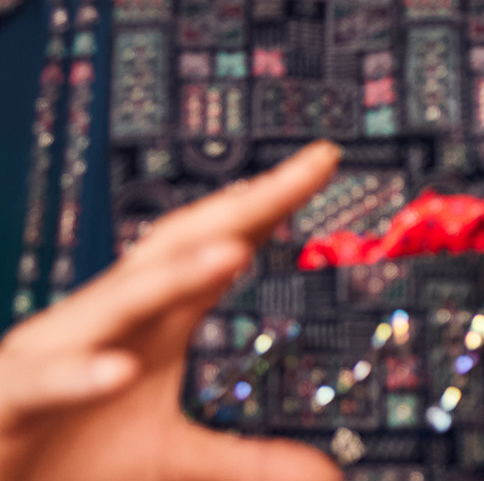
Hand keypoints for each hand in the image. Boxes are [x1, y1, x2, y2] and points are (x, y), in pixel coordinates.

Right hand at [0, 141, 342, 480]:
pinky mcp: (11, 400)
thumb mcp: (170, 459)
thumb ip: (247, 462)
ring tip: (232, 253)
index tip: (324, 161)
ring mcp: (56, 356)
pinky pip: (45, 383)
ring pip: (116, 304)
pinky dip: (81, 375)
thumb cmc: (63, 452)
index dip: (268, 206)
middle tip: (301, 173)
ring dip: (171, 277)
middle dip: (239, 210)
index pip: (217, 248)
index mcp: (150, 323)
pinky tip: (120, 370)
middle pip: (178, 252)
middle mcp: (107, 324)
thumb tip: (323, 475)